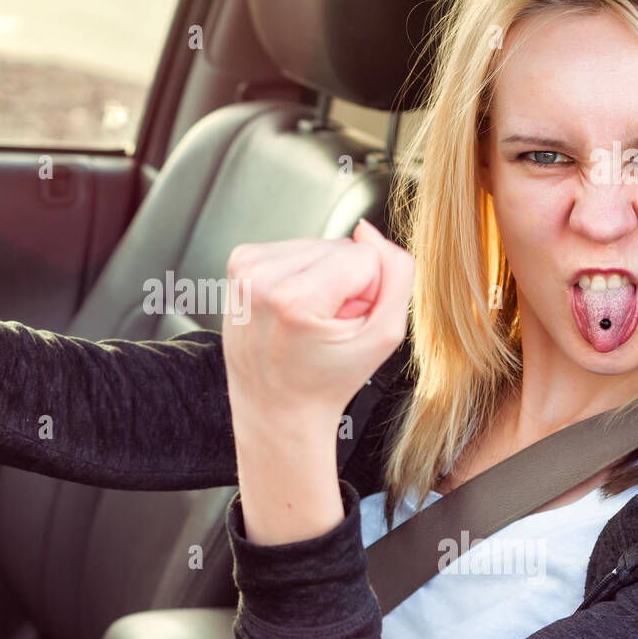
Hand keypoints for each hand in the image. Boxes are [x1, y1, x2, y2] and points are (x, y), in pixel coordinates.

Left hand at [221, 219, 414, 544]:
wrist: (275, 408)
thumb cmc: (327, 380)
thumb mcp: (384, 337)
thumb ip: (397, 276)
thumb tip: (368, 229)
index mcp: (294, 298)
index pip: (365, 257)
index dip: (366, 292)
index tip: (344, 325)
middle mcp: (261, 279)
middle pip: (340, 247)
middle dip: (343, 284)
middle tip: (324, 326)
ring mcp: (245, 269)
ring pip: (318, 245)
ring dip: (320, 279)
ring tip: (305, 320)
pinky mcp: (239, 262)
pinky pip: (294, 248)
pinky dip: (300, 275)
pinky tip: (289, 310)